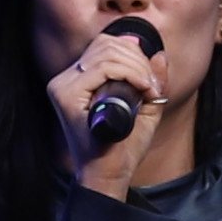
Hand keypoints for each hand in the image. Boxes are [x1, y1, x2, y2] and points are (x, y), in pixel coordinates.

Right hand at [47, 20, 187, 199]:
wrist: (109, 176)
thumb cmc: (123, 148)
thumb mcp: (145, 109)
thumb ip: (152, 81)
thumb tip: (158, 54)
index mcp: (78, 80)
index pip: (105, 45)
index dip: (134, 54)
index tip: (151, 81)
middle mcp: (65, 79)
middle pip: (107, 44)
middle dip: (139, 60)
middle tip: (152, 87)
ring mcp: (63, 86)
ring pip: (107, 52)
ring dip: (138, 68)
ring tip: (149, 91)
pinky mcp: (66, 95)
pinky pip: (103, 67)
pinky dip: (131, 74)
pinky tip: (142, 91)